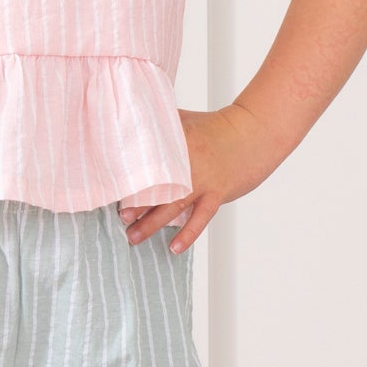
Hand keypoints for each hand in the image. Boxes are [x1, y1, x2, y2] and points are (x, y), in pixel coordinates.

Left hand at [117, 105, 270, 252]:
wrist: (254, 133)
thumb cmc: (219, 126)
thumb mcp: (186, 120)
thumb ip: (161, 122)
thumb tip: (133, 118)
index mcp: (177, 142)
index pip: (147, 161)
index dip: (129, 175)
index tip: (111, 187)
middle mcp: (188, 162)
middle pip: (157, 187)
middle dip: (136, 204)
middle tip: (120, 217)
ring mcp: (204, 180)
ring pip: (173, 205)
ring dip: (152, 223)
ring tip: (133, 236)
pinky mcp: (218, 193)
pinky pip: (200, 218)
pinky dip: (187, 234)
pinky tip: (174, 248)